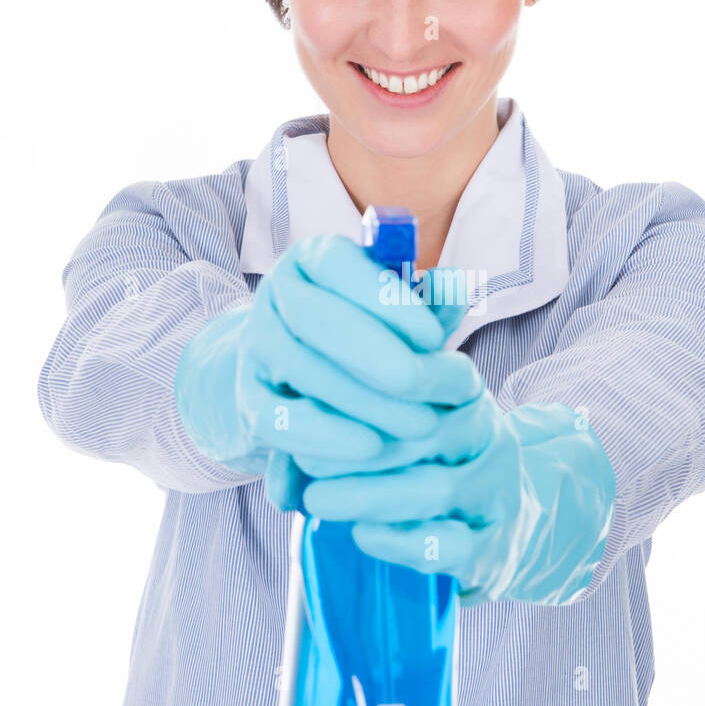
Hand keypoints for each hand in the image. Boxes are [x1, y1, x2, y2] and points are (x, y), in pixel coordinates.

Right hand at [174, 235, 481, 507]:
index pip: (337, 263)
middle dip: (373, 353)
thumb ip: (430, 303)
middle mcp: (277, 293)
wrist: (299, 377)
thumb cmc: (371, 336)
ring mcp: (258, 346)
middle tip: (421, 381)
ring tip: (420, 423)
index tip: (433, 334)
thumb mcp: (401, 315)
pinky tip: (371, 447)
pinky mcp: (248, 398)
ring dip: (362, 400)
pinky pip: (277, 419)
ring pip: (301, 369)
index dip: (383, 297)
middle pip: (315, 318)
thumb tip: (456, 285)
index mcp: (314, 259)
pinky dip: (325, 435)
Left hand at [301, 392, 616, 605]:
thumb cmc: (424, 460)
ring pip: (437, 489)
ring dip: (368, 496)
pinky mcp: (494, 546)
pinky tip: (363, 534)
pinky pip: (451, 544)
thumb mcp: (396, 422)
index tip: (316, 394)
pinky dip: (401, 542)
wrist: (497, 518)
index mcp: (465, 392)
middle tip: (305, 459)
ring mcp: (497, 491)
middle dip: (358, 448)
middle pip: (428, 432)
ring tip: (317, 499)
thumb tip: (283, 434)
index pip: (430, 373)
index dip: (374, 384)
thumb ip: (344, 418)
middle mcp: (489, 435)